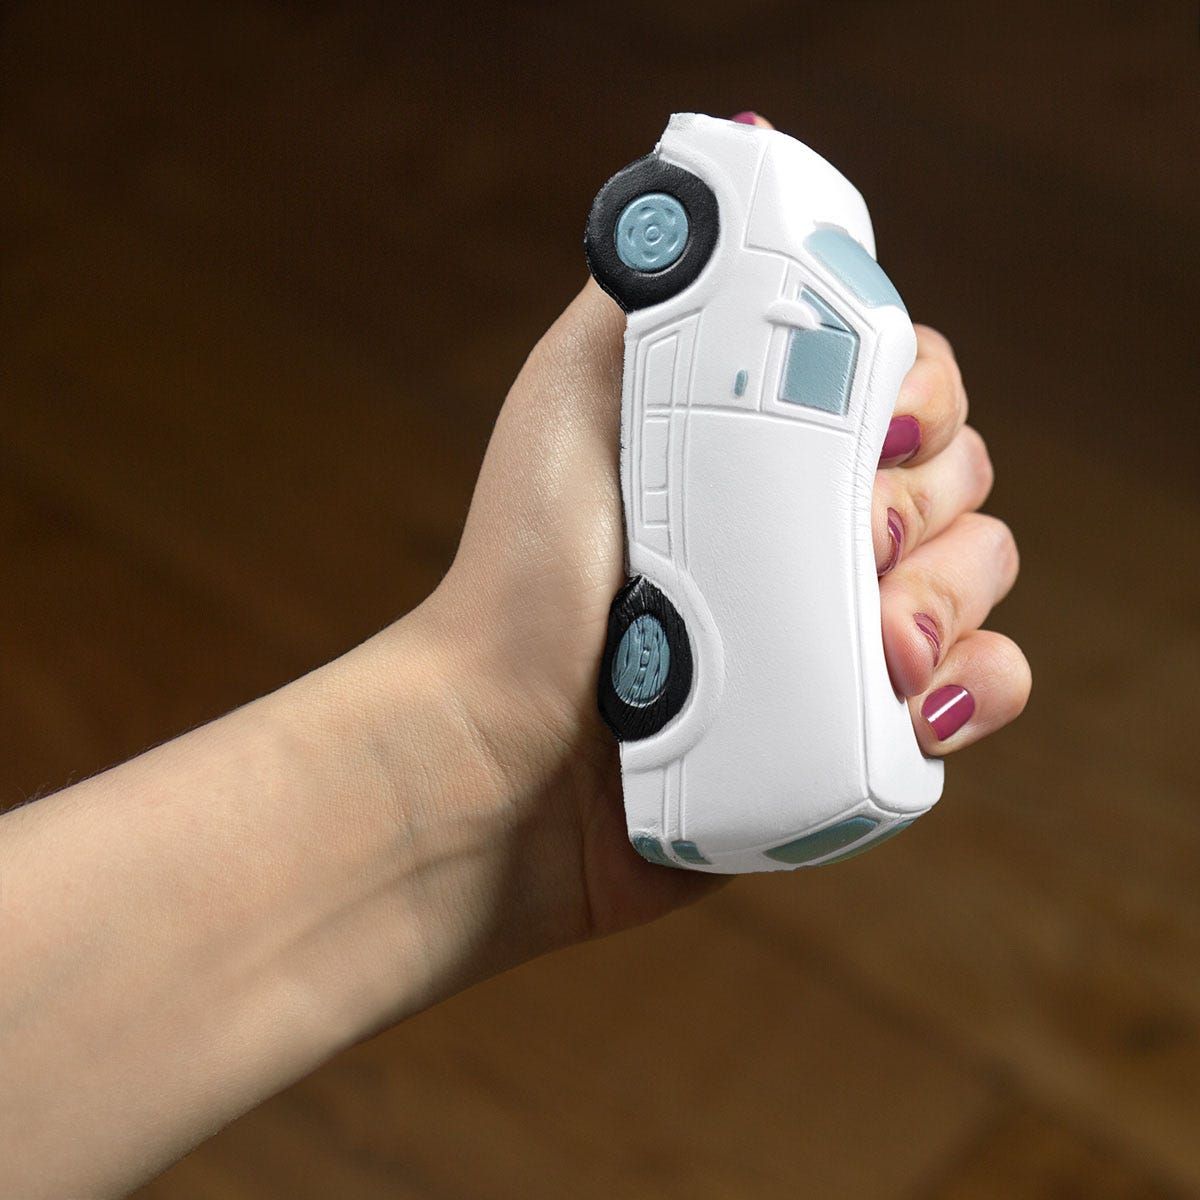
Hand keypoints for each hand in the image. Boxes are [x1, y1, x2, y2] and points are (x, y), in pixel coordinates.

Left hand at [431, 152, 1029, 943]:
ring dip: (946, 600)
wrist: (506, 742)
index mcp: (769, 451)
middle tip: (848, 546)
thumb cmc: (525, 568)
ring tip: (870, 644)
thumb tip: (713, 212)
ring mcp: (839, 631)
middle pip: (959, 478)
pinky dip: (978, 684)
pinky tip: (917, 697)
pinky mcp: (853, 728)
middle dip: (922, 507)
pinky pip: (978, 690)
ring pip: (980, 576)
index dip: (921, 397)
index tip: (877, 427)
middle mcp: (813, 533)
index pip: (909, 390)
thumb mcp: (573, 393)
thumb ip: (652, 303)